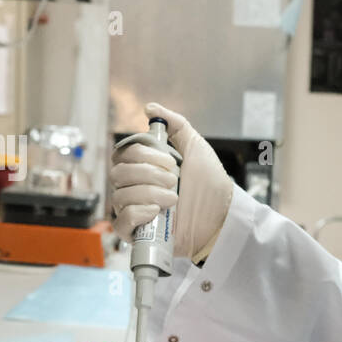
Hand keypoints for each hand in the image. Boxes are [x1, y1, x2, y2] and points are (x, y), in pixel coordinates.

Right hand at [109, 103, 234, 259]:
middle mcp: (136, 188)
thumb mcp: (196, 147)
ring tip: (174, 199)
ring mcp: (135, 211)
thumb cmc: (210, 184)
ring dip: (149, 194)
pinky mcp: (138, 234)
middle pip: (118, 174)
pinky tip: (156, 212)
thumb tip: (150, 108)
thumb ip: (176, 125)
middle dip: (148, 175)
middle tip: (174, 181)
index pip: (124, 155)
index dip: (144, 156)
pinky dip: (136, 214)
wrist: (223, 216)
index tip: (170, 161)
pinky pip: (120, 223)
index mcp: (144, 167)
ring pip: (120, 196)